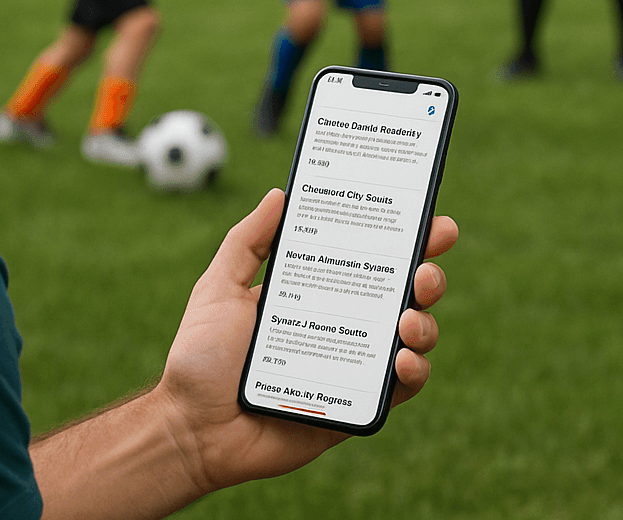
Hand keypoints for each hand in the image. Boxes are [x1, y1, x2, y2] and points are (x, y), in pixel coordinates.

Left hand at [155, 188, 457, 494]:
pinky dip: (413, 371)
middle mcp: (341, 324)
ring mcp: (353, 365)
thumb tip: (280, 193)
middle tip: (425, 270)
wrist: (191, 428)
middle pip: (402, 295)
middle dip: (427, 276)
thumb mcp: (220, 286)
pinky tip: (402, 360)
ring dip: (424, 323)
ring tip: (408, 319)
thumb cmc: (200, 357)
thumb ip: (248, 241)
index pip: (368, 259)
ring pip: (411, 339)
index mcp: (315, 291)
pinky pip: (399, 388)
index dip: (405, 240)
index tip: (432, 220)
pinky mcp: (355, 407)